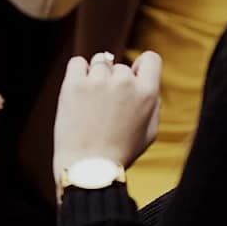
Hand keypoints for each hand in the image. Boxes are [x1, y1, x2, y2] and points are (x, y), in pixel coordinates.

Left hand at [52, 51, 162, 179]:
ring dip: (96, 76)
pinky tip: (79, 89)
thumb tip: (144, 80)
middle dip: (114, 81)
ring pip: (99, 62)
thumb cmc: (120, 153)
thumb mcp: (150, 132)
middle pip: (120, 66)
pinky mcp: (74, 84)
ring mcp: (98, 81)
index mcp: (147, 93)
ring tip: (91, 102)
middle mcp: (124, 82)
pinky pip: (77, 62)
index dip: (141, 67)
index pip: (151, 58)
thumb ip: (152, 103)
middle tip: (105, 107)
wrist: (88, 167)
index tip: (132, 77)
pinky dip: (78, 71)